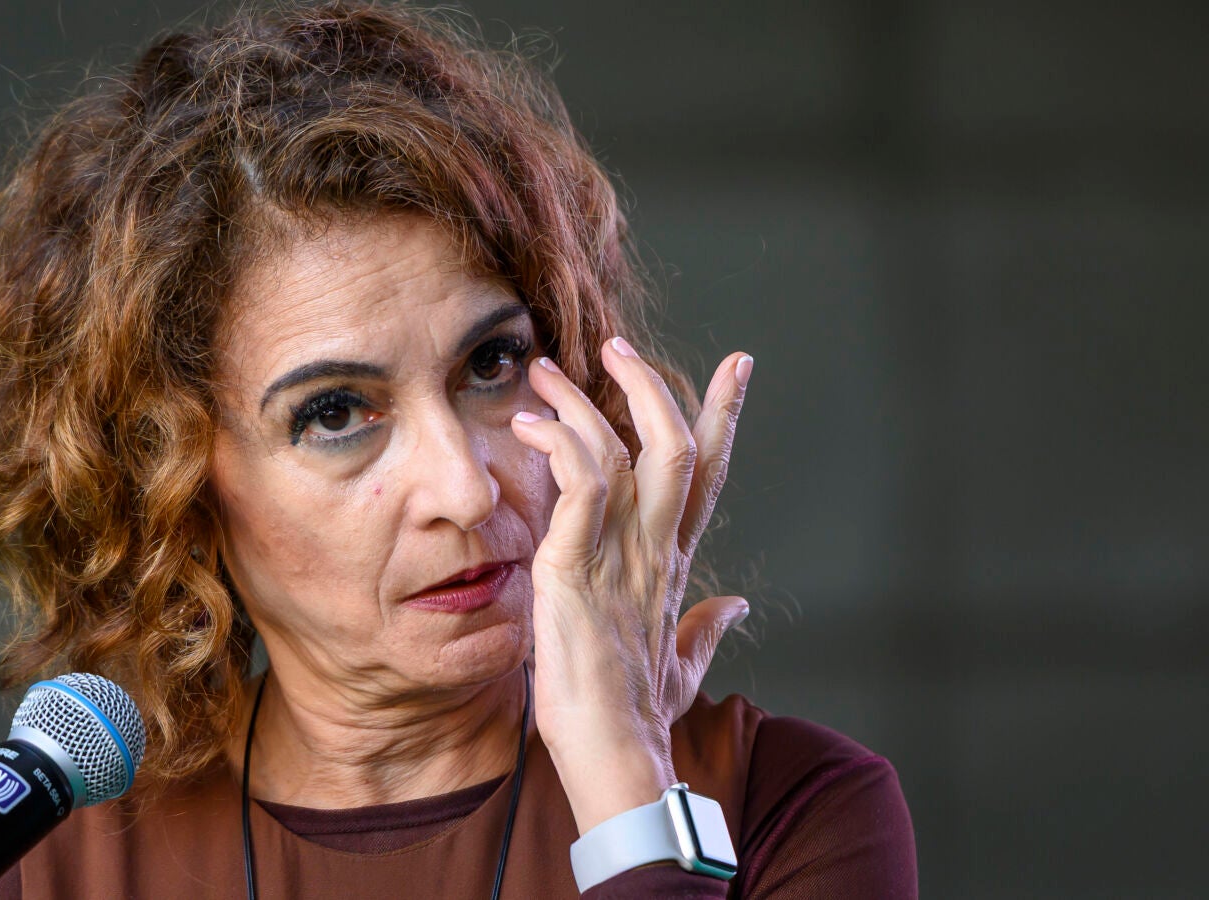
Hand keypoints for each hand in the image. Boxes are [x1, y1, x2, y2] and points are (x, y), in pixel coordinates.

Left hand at [510, 339, 752, 832]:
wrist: (619, 759)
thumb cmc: (640, 717)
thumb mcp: (681, 662)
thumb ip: (706, 627)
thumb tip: (735, 607)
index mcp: (676, 566)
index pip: (708, 475)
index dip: (723, 416)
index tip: (736, 366)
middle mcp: (657, 551)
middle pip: (678, 445)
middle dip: (652, 385)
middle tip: (619, 344)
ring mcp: (622, 555)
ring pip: (623, 449)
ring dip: (583, 401)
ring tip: (544, 371)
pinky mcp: (577, 567)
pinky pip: (582, 484)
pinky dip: (561, 446)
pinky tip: (532, 430)